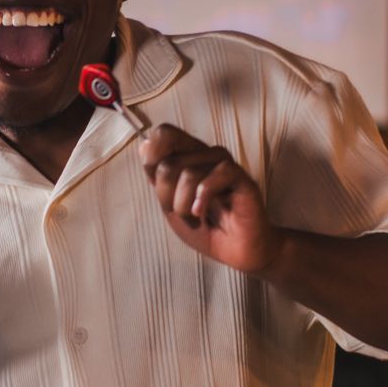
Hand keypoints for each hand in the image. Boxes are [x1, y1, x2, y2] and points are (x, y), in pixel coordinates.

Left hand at [138, 124, 281, 273]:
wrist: (234, 252)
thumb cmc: (203, 228)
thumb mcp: (170, 204)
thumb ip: (158, 176)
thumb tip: (145, 145)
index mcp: (187, 155)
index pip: (164, 134)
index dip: (153, 159)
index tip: (158, 185)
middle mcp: (205, 154)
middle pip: (169, 163)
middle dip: (168, 196)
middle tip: (183, 210)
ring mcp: (224, 164)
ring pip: (189, 173)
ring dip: (184, 205)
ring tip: (196, 216)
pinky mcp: (242, 177)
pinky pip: (217, 174)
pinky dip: (203, 197)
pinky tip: (202, 211)